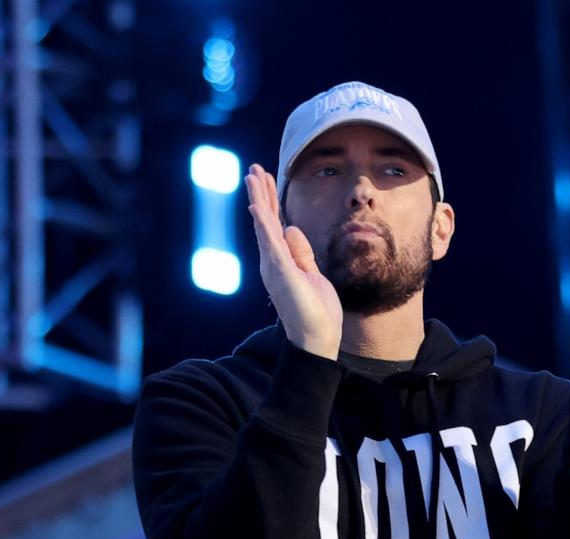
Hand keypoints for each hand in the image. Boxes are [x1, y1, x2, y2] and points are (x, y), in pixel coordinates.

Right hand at [244, 164, 342, 359]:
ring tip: (252, 176)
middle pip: (265, 220)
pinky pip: (270, 244)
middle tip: (253, 169)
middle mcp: (272, 261)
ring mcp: (274, 266)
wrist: (317, 339)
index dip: (271, 201)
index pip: (274, 225)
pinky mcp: (281, 273)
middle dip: (260, 193)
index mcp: (281, 261)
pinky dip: (263, 224)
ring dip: (258, 200)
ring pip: (264, 226)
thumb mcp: (312, 274)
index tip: (267, 179)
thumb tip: (291, 227)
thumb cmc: (316, 312)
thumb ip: (301, 252)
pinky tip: (256, 207)